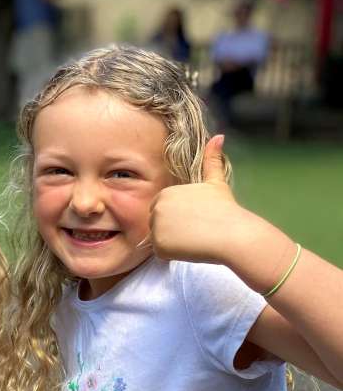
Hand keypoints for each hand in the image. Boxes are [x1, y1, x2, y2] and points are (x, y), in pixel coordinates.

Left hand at [150, 135, 250, 263]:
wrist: (234, 235)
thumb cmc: (226, 210)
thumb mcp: (216, 183)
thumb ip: (211, 161)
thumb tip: (219, 136)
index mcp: (166, 192)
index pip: (163, 209)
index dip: (179, 217)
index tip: (195, 219)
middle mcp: (157, 207)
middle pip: (158, 223)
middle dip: (173, 229)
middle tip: (196, 230)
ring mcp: (156, 226)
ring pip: (159, 238)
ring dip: (174, 242)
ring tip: (195, 238)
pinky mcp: (159, 244)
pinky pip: (161, 252)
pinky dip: (173, 254)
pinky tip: (190, 248)